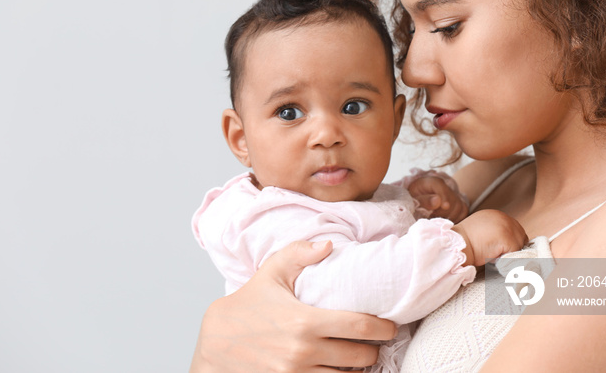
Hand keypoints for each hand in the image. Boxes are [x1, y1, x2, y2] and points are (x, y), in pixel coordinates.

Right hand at [190, 240, 396, 372]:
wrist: (214, 343)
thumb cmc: (247, 305)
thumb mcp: (271, 273)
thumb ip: (300, 253)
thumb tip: (328, 245)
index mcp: (305, 321)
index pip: (359, 327)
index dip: (383, 328)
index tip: (390, 325)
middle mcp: (303, 352)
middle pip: (360, 356)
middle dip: (373, 349)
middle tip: (376, 341)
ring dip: (357, 369)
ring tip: (360, 356)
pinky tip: (339, 369)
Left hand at [408, 176, 468, 222]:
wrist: (417, 201)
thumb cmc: (413, 200)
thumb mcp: (413, 199)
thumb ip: (423, 200)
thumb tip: (437, 201)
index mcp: (432, 182)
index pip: (442, 186)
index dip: (445, 196)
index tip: (445, 206)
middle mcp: (445, 187)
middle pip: (453, 198)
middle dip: (444, 212)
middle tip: (433, 219)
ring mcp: (453, 195)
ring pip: (459, 206)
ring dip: (450, 217)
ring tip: (437, 222)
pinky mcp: (457, 204)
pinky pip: (463, 211)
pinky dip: (457, 218)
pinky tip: (446, 223)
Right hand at [452, 210, 527, 266]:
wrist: (457, 245)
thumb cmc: (464, 242)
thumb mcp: (480, 230)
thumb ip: (493, 231)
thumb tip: (505, 244)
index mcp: (495, 214)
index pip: (514, 228)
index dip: (510, 241)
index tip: (500, 249)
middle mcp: (503, 217)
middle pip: (520, 235)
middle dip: (512, 246)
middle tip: (497, 253)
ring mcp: (507, 226)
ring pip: (518, 244)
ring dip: (508, 252)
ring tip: (493, 253)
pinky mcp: (508, 237)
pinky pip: (515, 252)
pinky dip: (506, 257)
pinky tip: (493, 255)